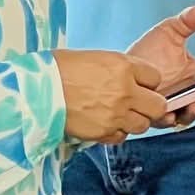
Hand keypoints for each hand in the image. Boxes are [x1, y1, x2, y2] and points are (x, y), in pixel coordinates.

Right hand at [55, 50, 169, 143]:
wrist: (35, 90)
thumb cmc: (59, 68)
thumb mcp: (95, 58)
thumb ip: (119, 69)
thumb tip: (128, 78)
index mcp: (124, 66)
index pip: (156, 77)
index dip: (148, 82)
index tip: (139, 84)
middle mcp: (126, 91)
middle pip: (158, 106)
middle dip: (151, 105)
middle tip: (138, 104)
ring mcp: (116, 114)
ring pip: (143, 125)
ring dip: (134, 121)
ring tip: (118, 115)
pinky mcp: (103, 132)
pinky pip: (121, 137)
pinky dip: (116, 132)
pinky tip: (105, 124)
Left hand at [129, 6, 194, 125]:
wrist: (121, 66)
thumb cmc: (147, 51)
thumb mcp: (168, 33)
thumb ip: (186, 23)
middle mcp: (189, 94)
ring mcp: (174, 105)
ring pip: (191, 116)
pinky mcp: (156, 113)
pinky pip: (167, 121)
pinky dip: (171, 119)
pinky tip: (171, 112)